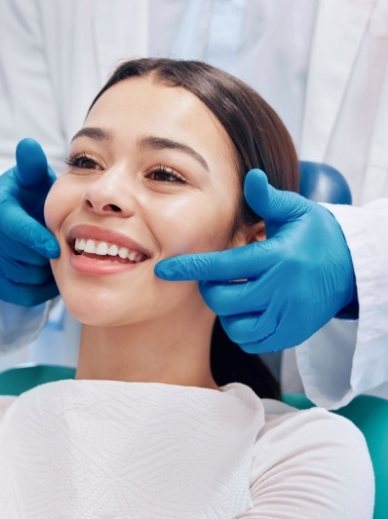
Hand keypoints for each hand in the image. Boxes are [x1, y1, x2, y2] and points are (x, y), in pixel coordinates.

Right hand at [0, 138, 59, 305]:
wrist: (11, 222)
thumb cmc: (29, 198)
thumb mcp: (31, 179)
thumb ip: (32, 166)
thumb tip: (28, 144)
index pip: (12, 227)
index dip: (34, 239)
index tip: (55, 247)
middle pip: (20, 256)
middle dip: (43, 255)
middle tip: (61, 248)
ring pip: (22, 277)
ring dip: (43, 272)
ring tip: (53, 258)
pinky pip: (19, 294)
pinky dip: (38, 289)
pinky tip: (46, 273)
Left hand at [154, 169, 356, 352]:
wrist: (353, 268)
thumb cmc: (317, 235)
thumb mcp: (297, 211)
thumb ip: (267, 199)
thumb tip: (250, 176)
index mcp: (277, 258)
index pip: (222, 267)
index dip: (190, 269)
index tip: (164, 270)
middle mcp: (281, 290)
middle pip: (223, 300)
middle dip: (211, 289)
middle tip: (218, 278)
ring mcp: (288, 316)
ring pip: (235, 326)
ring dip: (227, 311)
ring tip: (237, 293)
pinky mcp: (292, 334)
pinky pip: (252, 342)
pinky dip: (243, 329)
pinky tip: (249, 310)